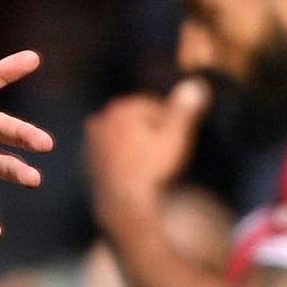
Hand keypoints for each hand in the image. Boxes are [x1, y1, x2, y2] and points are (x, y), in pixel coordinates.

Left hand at [86, 79, 208, 225]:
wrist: (123, 202)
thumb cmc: (152, 167)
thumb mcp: (175, 136)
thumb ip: (184, 109)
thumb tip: (196, 84)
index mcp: (120, 109)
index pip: (155, 106)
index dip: (171, 124)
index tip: (174, 143)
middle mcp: (101, 120)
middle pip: (138, 120)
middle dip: (153, 132)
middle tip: (164, 155)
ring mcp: (92, 141)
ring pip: (126, 136)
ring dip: (140, 144)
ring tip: (152, 164)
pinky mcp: (90, 160)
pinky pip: (115, 153)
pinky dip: (126, 158)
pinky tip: (137, 172)